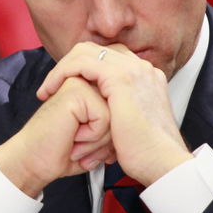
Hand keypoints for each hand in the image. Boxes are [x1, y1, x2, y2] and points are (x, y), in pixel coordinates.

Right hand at [0, 75, 114, 196]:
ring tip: (76, 143)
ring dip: (98, 139)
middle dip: (105, 136)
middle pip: (121, 110)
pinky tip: (72, 139)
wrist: (33, 163)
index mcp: (93, 87)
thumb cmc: (61, 152)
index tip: (86, 141)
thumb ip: (114, 122)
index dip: (110, 133)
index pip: (122, 106)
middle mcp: (87, 80)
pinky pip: (104, 119)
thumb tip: (136, 121)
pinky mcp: (76, 91)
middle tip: (80, 144)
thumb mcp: (97, 136)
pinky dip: (91, 137)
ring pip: (115, 114)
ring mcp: (81, 83)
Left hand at [37, 42, 192, 185]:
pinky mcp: (119, 77)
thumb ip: (121, 112)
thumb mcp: (134, 125)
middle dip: (70, 65)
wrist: (164, 162)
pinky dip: (62, 72)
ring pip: (85, 51)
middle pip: (97, 50)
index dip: (85, 69)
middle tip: (53, 85)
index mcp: (146, 77)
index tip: (68, 86)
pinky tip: (52, 89)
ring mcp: (132, 69)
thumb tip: (105, 119)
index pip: (110, 57)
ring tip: (48, 88)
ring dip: (62, 68)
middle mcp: (141, 68)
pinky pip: (81, 62)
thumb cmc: (149, 154)